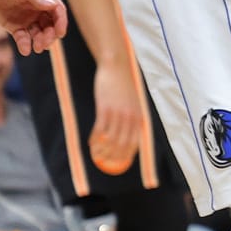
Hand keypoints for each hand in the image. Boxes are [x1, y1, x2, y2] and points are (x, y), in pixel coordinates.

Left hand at [0, 0, 65, 53]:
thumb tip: (52, 6)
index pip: (57, 10)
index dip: (61, 22)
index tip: (60, 33)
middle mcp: (37, 9)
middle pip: (50, 24)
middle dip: (50, 35)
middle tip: (44, 44)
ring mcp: (26, 18)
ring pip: (38, 33)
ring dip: (40, 41)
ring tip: (37, 48)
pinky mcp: (13, 26)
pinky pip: (22, 38)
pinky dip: (25, 44)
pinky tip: (25, 50)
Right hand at [89, 59, 142, 176]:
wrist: (116, 68)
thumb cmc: (124, 86)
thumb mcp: (134, 102)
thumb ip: (133, 117)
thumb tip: (128, 134)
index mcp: (139, 116)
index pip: (135, 142)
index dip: (127, 155)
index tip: (120, 162)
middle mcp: (130, 116)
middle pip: (122, 144)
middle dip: (113, 157)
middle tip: (105, 163)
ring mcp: (118, 113)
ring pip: (109, 139)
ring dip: (102, 150)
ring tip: (96, 155)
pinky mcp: (105, 108)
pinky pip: (99, 129)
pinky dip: (94, 139)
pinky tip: (90, 143)